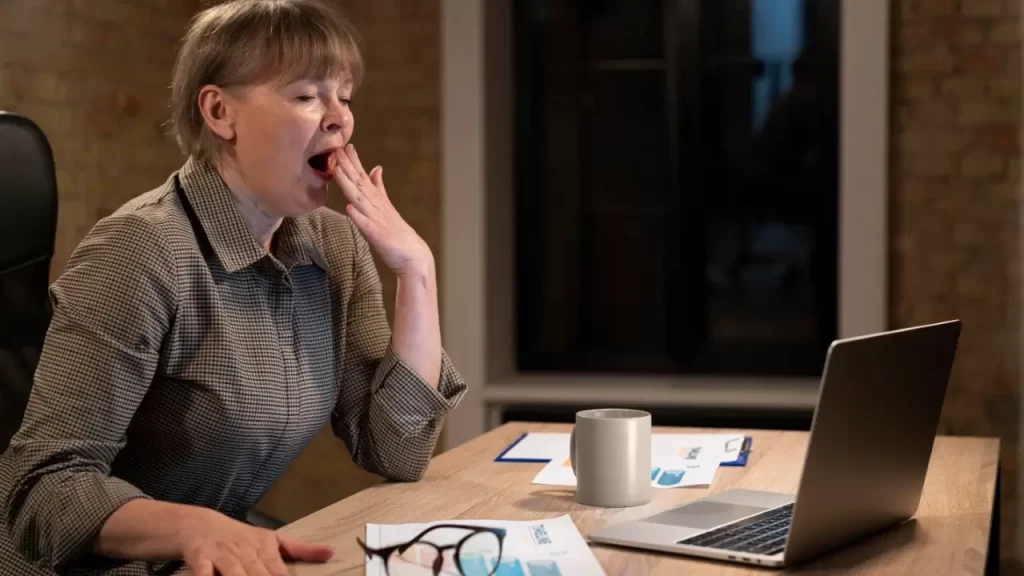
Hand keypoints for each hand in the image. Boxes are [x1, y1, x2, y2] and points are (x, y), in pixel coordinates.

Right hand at [180, 508, 332, 575]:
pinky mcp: (200, 558)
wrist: (199, 524)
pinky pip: (202, 572)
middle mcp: (245, 552)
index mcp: (264, 549)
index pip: (279, 572)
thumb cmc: (240, 537)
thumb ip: (301, 549)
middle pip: (258, 575)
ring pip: (234, 574)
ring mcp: (222, 556)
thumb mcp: (272, 539)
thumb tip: (331, 552)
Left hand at [332, 144, 432, 275]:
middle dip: (348, 167)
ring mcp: (378, 221)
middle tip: (337, 150)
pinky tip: (349, 208)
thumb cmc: (397, 233)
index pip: (364, 179)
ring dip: (349, 185)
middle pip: (360, 185)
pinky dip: (358, 217)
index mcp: (378, 201)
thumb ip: (379, 188)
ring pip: (360, 200)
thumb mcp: (386, 207)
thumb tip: (376, 168)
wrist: (414, 256)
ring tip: (338, 171)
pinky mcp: (379, 237)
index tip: (345, 146)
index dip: (354, 163)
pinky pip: (367, 226)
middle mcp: (377, 208)